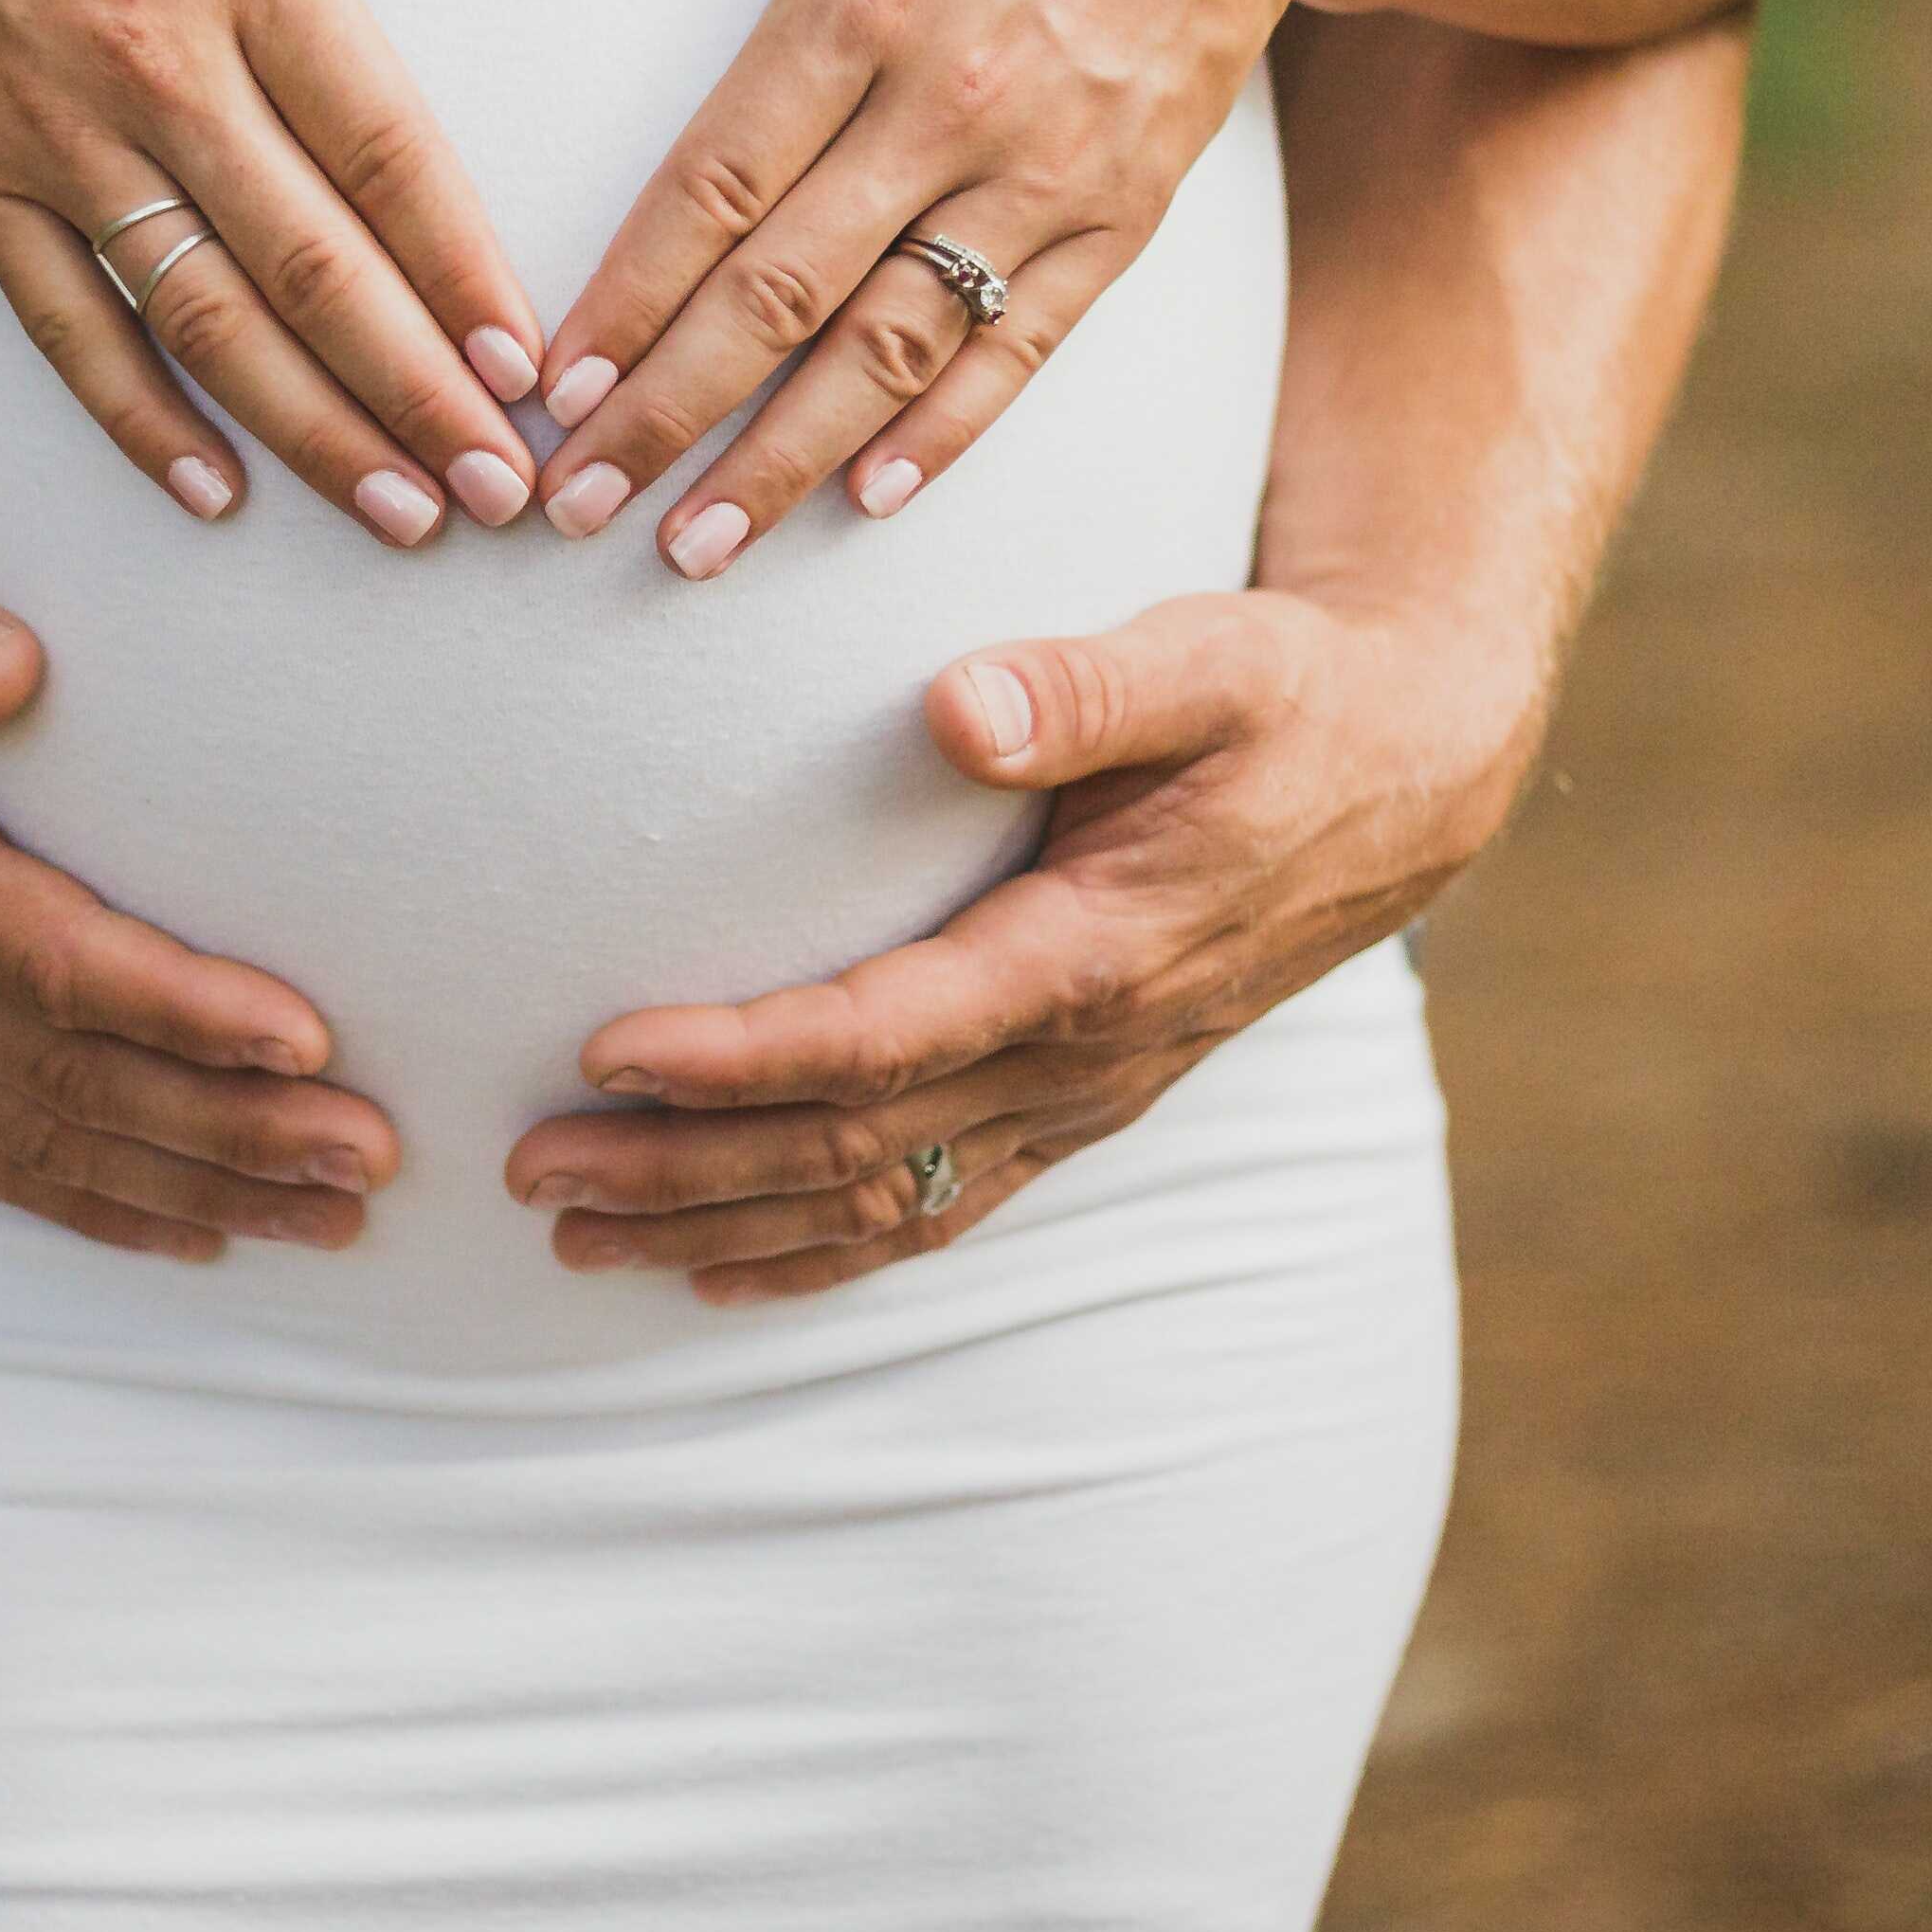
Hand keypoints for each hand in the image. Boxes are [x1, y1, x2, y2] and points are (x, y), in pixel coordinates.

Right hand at [0, 0, 557, 545]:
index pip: (382, 146)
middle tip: (502, 490)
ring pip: (204, 317)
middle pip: (310, 264)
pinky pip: (65, 325)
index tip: (528, 363)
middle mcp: (157, 67)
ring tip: (402, 516)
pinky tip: (213, 493)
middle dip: (415, 392)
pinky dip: (136, 419)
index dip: (460, 267)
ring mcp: (59, 139)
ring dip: (308, 431)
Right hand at [0, 485, 401, 1259]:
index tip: (305, 1038)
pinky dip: (97, 1208)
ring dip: (195, 1189)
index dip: (177, 1009)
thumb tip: (13, 665)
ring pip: (45, 1143)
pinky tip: (201, 1240)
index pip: (47, 960)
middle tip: (374, 1158)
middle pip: (72, 1081)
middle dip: (229, 1130)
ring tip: (335, 1219)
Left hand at [502, 585, 1542, 1300]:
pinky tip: (712, 1271)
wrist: (1403, 779)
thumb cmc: (1283, 698)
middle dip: (684, 1170)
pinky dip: (815, 1254)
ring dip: (722, 1229)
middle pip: (854, 1149)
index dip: (744, 1057)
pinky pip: (932, 1211)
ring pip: (880, 1204)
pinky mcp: (1070, 1107)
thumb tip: (955, 703)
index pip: (887, 1035)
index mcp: (1093, 953)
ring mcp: (1077, 1101)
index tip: (608, 1049)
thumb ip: (1084, 686)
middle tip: (528, 1170)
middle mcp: (1078, 1057)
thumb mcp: (1209, 659)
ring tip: (572, 1238)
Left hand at [526, 0, 1341, 569]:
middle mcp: (950, 101)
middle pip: (782, 294)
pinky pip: (1019, 345)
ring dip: (785, 459)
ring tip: (692, 547)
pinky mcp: (1121, 210)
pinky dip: (943, 431)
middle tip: (573, 503)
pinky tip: (863, 499)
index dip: (628, 296)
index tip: (551, 382)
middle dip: (668, 413)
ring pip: (892, 347)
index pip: (716, 182)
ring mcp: (1044, 169)